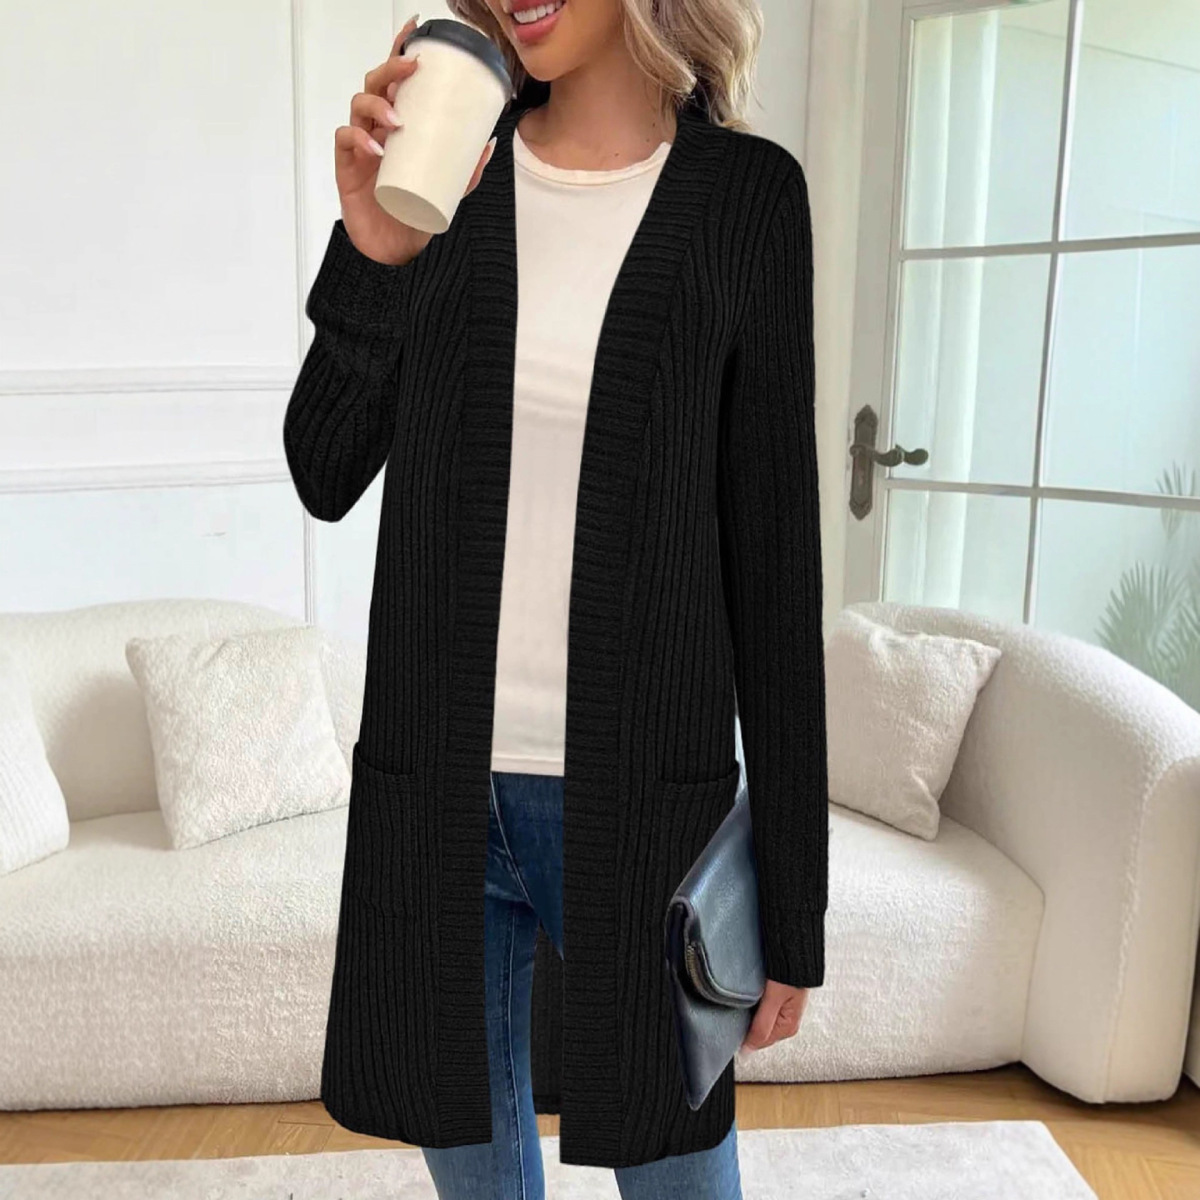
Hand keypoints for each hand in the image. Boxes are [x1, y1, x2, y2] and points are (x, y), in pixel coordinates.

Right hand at [334, 16, 497, 266]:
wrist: (396, 249)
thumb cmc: (416, 212)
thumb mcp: (450, 189)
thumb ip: (468, 169)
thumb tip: (489, 143)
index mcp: (400, 124)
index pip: (397, 80)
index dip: (401, 50)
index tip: (416, 30)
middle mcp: (378, 128)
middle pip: (376, 82)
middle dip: (391, 67)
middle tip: (412, 68)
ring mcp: (361, 145)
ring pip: (359, 105)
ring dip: (377, 103)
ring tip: (397, 118)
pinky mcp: (347, 165)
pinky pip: (346, 140)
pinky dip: (359, 138)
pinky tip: (377, 147)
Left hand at [740, 980, 809, 1051]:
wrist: (795, 951)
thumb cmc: (790, 974)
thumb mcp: (773, 1001)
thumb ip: (762, 1026)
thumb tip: (749, 1049)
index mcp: (788, 1028)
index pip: (759, 1042)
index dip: (745, 1035)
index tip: (733, 1025)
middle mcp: (786, 1023)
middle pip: (759, 1032)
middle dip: (747, 1024)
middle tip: (738, 1009)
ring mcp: (783, 1011)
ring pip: (759, 1021)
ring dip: (750, 1014)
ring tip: (744, 1001)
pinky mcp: (779, 1001)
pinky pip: (762, 1010)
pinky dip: (754, 1005)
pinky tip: (750, 996)